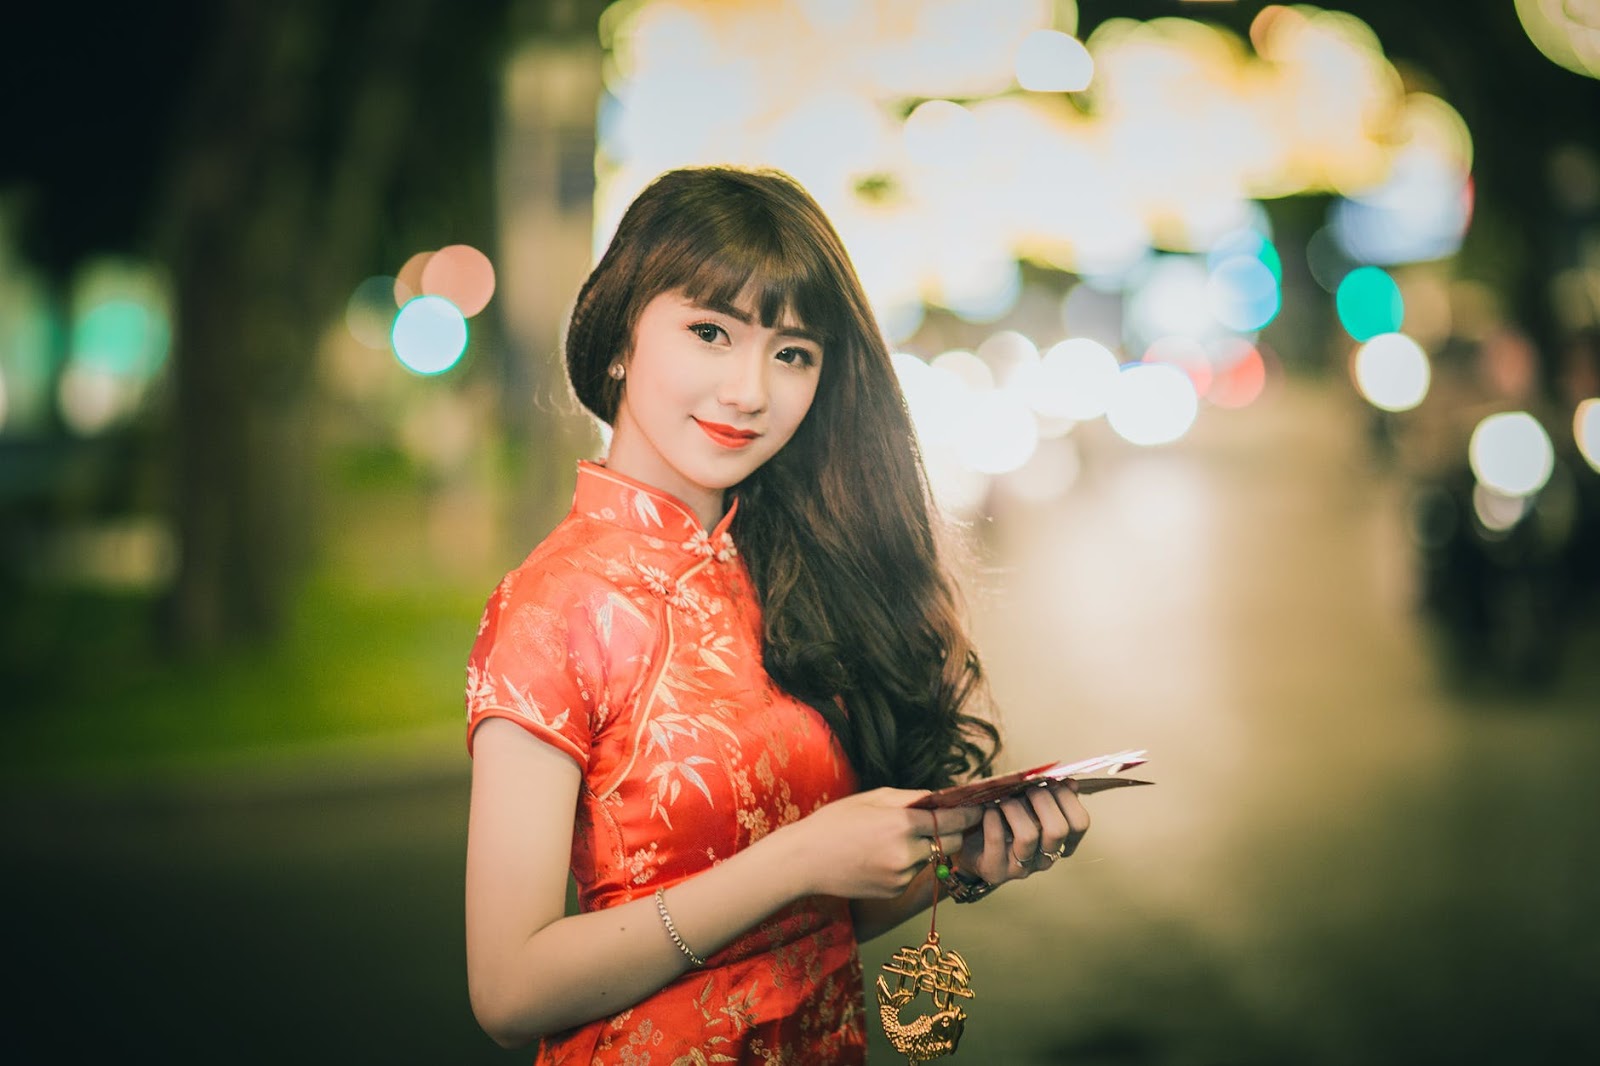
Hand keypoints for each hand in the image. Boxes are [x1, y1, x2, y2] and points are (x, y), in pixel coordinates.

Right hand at [782, 787, 980, 899]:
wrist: (803, 862)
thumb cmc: (834, 823)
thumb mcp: (872, 798)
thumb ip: (910, 798)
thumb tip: (939, 797)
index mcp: (901, 824)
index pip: (950, 819)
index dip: (968, 814)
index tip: (979, 809)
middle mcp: (906, 853)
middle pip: (950, 843)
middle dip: (951, 831)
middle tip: (947, 820)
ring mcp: (901, 877)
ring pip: (931, 859)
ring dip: (926, 847)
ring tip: (897, 837)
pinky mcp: (894, 892)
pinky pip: (913, 874)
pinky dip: (908, 863)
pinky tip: (882, 855)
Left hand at [953, 782, 1088, 888]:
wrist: (968, 842)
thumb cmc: (1001, 818)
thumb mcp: (1027, 803)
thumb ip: (1051, 794)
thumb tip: (1071, 783)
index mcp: (1059, 841)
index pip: (1079, 822)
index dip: (1067, 797)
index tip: (1049, 783)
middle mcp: (1045, 857)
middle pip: (1058, 829)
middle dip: (1041, 799)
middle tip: (1025, 789)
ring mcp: (1022, 868)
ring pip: (1028, 836)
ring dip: (1014, 809)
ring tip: (1002, 800)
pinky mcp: (996, 871)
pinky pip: (997, 840)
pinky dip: (992, 818)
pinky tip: (988, 811)